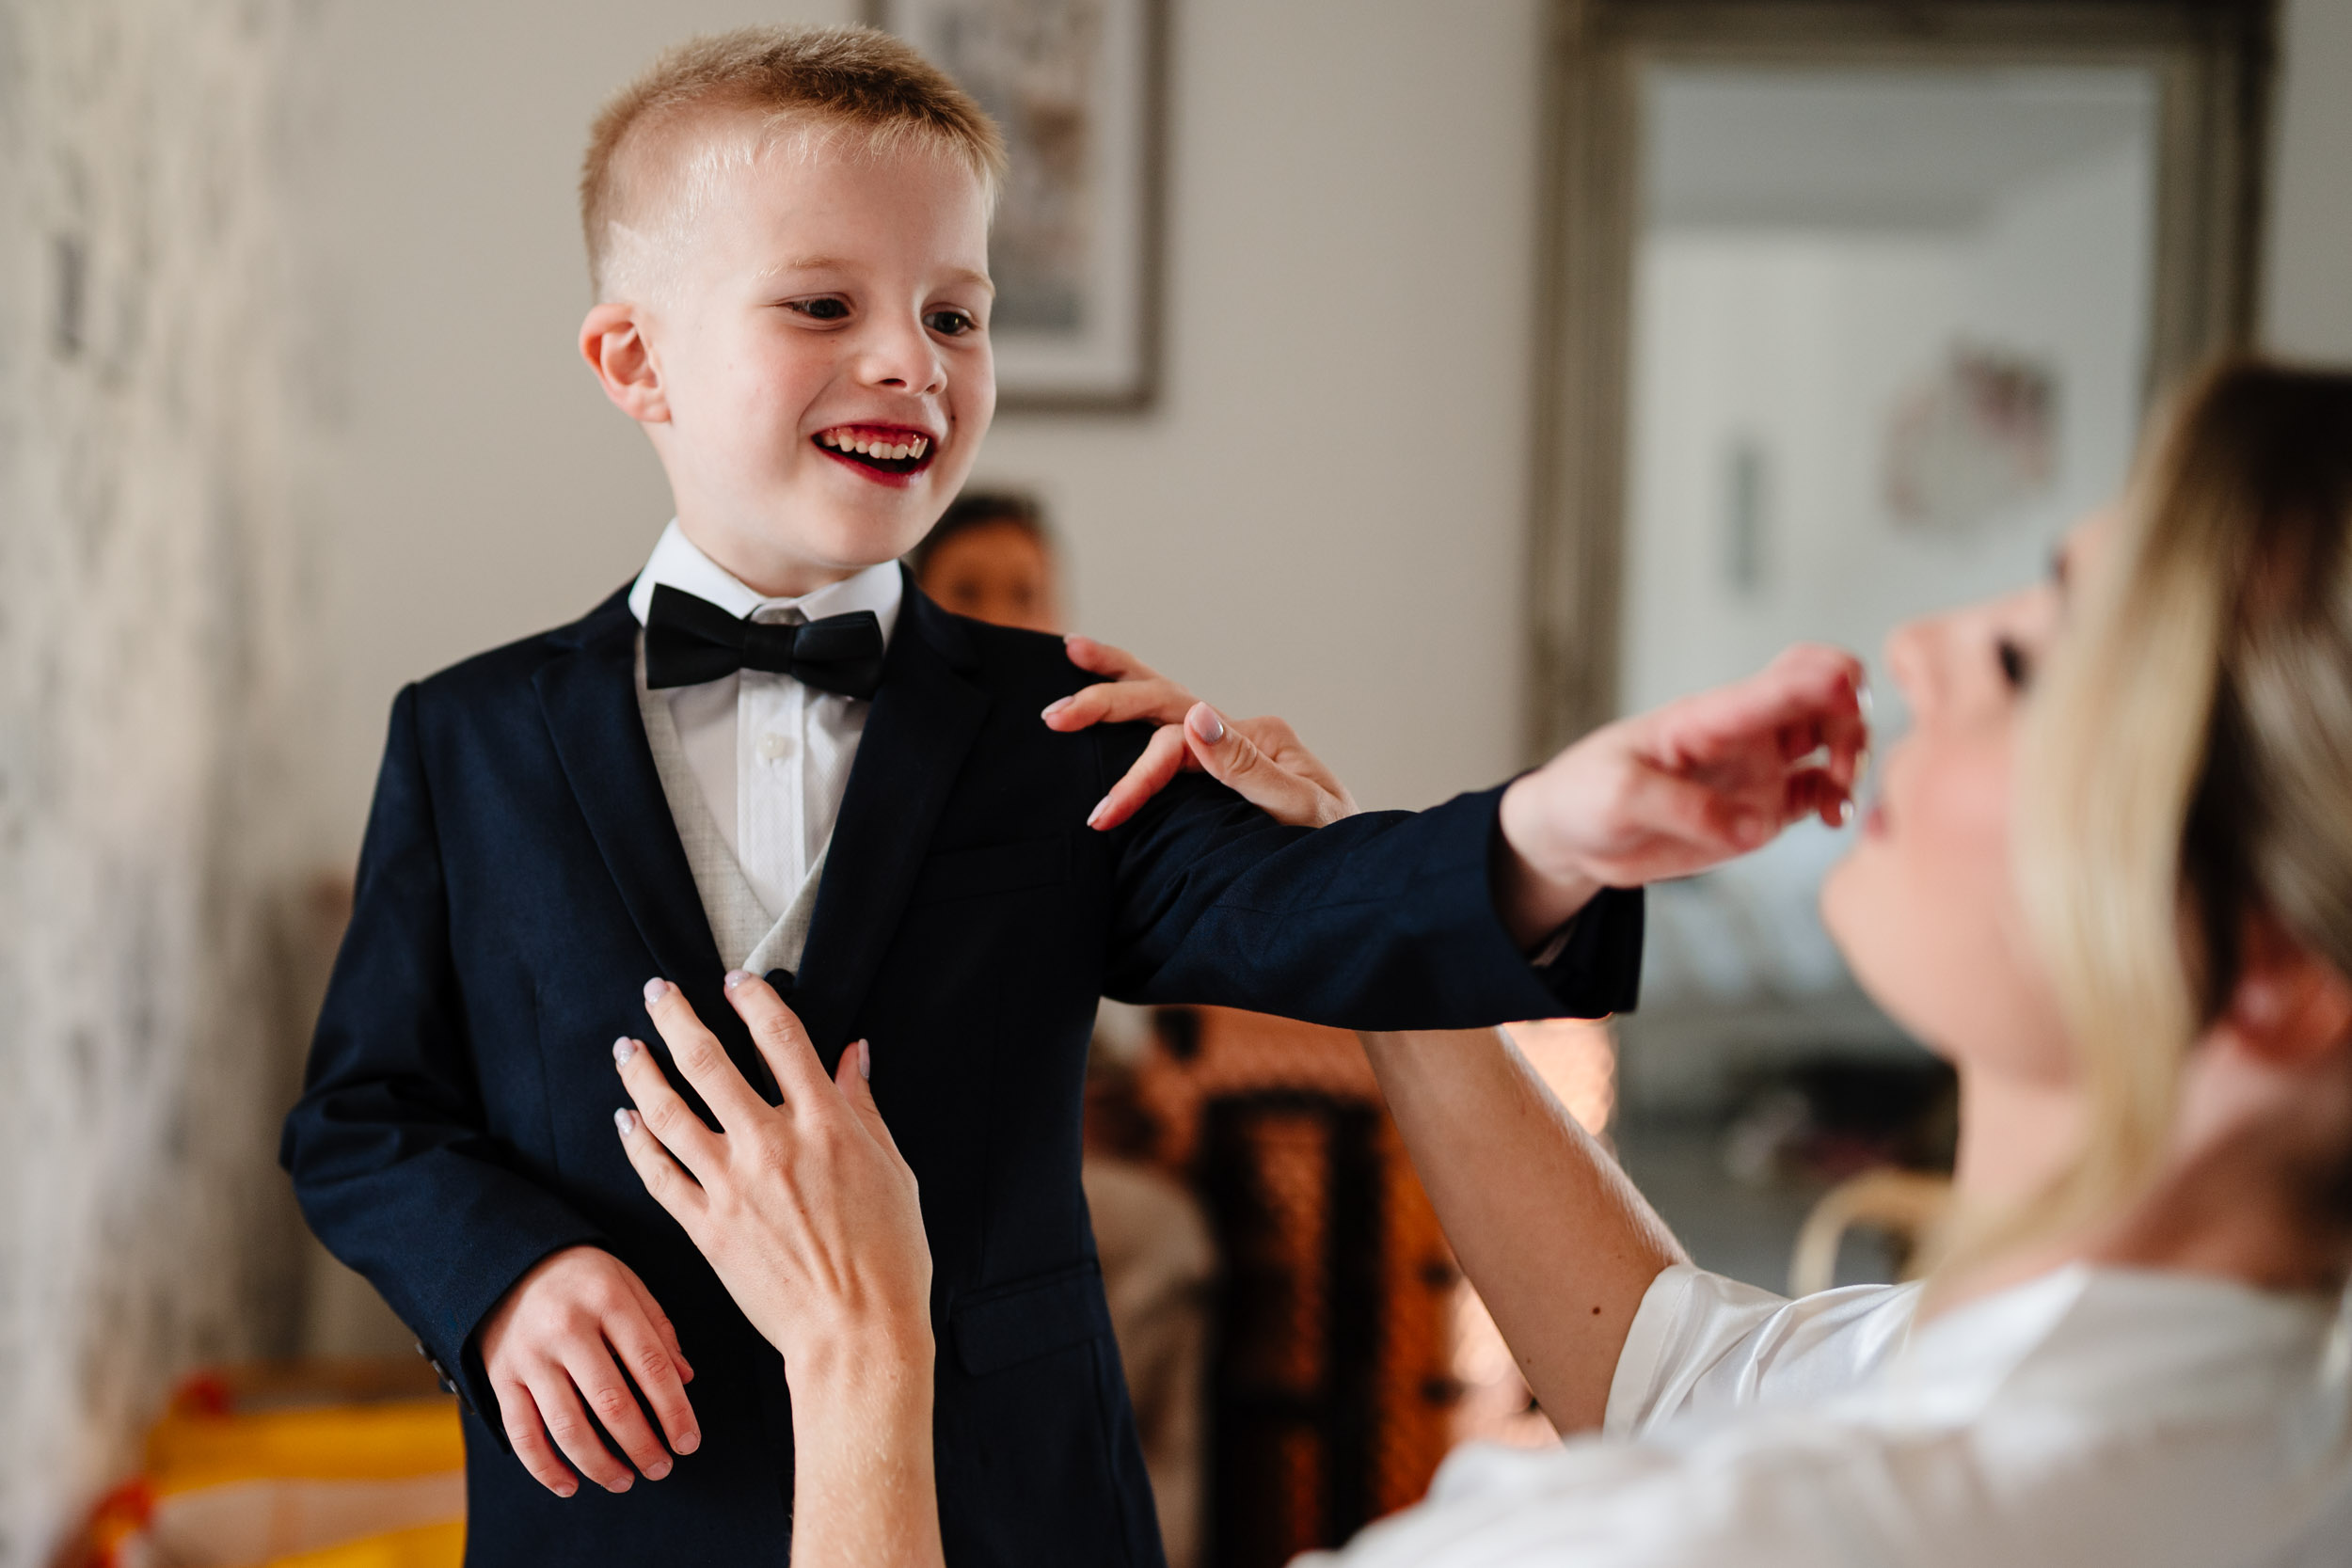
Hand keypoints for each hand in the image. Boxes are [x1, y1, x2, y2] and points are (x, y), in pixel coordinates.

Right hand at [477, 1244, 698, 1497]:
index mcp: (608, 1301)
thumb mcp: (627, 1283)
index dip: (674, 1411)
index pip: (651, 1366)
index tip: (688, 1443)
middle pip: (612, 1403)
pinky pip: (522, 1434)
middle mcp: (567, 1329)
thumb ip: (658, 1329)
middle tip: (661, 1469)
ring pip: (568, 1427)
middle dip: (642, 1445)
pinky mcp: (501, 1377)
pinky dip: (545, 1468)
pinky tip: (570, 1485)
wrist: (508, 1257)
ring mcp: (530, 1356)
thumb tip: (685, 1379)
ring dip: (600, 1465)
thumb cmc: (582, 1276)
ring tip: (624, 1481)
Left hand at [614, 973, 933, 1374]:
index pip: (780, 1038)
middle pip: (708, 1061)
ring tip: (625, 1048)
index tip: (734, 982)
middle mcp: (772, 1144)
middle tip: (656, 992)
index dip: (753, 999)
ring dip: (641, 1072)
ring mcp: (732, 1186)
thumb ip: (864, 1109)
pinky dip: (637, 1142)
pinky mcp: (706, 1227)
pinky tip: (626, 1121)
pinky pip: (659, 1173)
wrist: (856, 1333)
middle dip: (675, 1018)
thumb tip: (855, 1056)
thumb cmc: (890, 1258)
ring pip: (669, 1112)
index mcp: (825, 1124)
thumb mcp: (894, 1171)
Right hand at [1043, 636, 1357, 829]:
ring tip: (1071, 650)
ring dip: (1117, 681)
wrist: (1359, 877)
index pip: (1182, 741)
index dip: (1140, 774)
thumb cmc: (1339, 850)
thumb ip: (1250, 768)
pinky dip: (1133, 709)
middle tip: (1054, 717)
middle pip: (1164, 702)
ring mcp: (1228, 746)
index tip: (1107, 814)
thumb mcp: (1306, 813)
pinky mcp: (1218, 769)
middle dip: (1107, 704)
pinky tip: (1106, 694)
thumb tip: (1197, 717)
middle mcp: (1239, 731)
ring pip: (1163, 701)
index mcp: (1260, 735)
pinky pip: (1167, 732)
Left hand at [1496, 643, 1868, 944]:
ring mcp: (1758, 770)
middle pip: (1825, 699)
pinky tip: (1834, 821)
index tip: (1847, 690)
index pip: (1779, 680)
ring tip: (1835, 807)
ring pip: (1833, 743)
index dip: (1821, 676)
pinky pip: (1820, 795)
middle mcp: (1744, 735)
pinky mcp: (1763, 810)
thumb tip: (1758, 827)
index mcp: (1709, 717)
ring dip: (1853, 762)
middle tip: (1838, 769)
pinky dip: (1840, 802)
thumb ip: (1687, 809)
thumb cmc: (1584, 796)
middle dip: (1851, 722)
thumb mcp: (1618, 797)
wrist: (1570, 835)